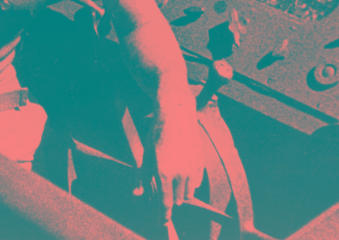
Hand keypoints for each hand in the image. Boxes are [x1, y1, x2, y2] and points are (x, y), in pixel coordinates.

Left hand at [145, 105, 204, 224]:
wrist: (175, 117)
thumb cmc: (156, 136)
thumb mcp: (145, 156)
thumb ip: (142, 178)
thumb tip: (138, 195)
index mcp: (164, 172)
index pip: (165, 202)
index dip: (164, 215)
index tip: (162, 222)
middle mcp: (180, 173)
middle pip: (177, 200)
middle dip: (170, 199)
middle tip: (164, 189)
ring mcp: (192, 169)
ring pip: (188, 194)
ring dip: (180, 192)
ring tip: (172, 178)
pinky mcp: (200, 163)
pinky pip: (196, 183)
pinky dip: (189, 183)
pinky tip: (182, 171)